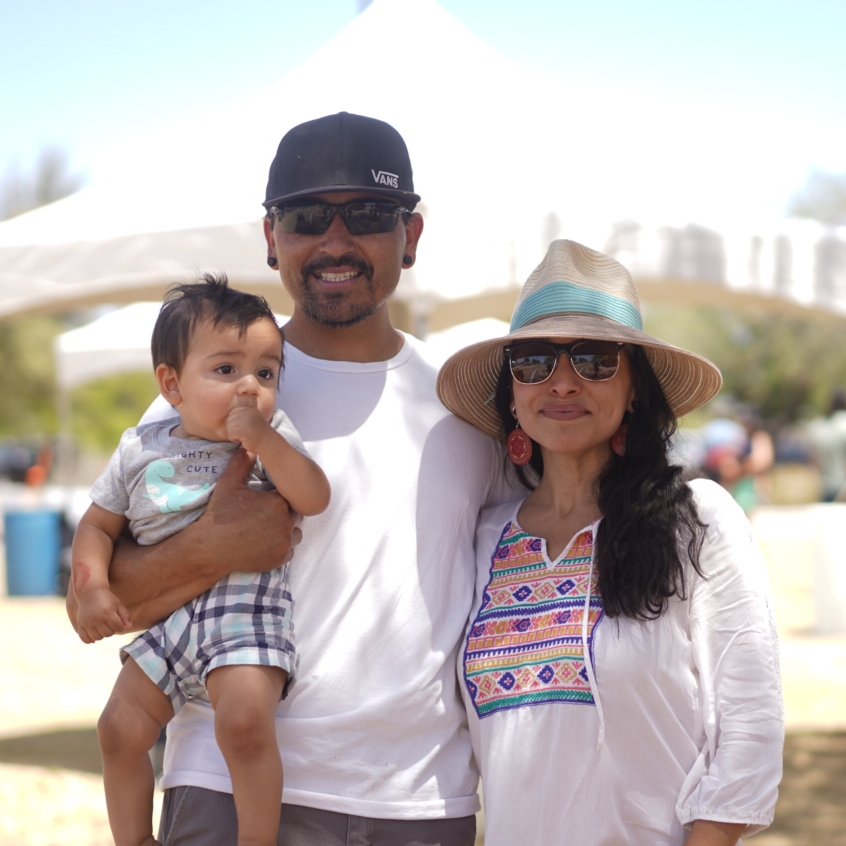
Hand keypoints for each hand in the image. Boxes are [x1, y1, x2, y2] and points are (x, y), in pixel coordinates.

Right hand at [76, 587, 131, 643]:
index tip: (118, 623)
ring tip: (102, 628)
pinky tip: (93, 636)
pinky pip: (84, 638)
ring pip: (97, 637)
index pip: (118, 628)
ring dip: (102, 635)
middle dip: (111, 630)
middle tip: (110, 624)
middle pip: (108, 634)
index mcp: (108, 613)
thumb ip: (125, 615)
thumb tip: (130, 626)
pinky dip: (89, 640)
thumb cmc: (107, 599)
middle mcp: (97, 619)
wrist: (90, 593)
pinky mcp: (80, 624)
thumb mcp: (118, 604)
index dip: (120, 627)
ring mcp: (87, 622)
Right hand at [200, 447, 301, 571]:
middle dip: (284, 513)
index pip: (290, 495)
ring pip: (295, 533)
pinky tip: (267, 542)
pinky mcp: (280, 559)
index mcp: (278, 502)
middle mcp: (286, 523)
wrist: (209, 548)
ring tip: (268, 528)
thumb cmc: (219, 515)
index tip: (267, 499)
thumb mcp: (228, 484)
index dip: (279, 497)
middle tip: (265, 514)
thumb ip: (241, 463)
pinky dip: (282, 547)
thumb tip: (248, 447)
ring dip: (287, 530)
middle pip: (295, 514)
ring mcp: (285, 543)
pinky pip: (290, 550)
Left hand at [225, 401, 270, 454]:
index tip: (247, 427)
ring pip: (229, 428)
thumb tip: (229, 417)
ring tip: (246, 435)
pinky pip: (230, 435)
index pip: (232, 414)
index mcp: (248, 408)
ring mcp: (243, 420)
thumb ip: (243, 415)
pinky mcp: (241, 429)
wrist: (268, 443)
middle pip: (229, 421)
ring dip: (235, 435)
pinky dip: (235, 440)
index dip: (237, 424)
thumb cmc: (260, 434)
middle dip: (235, 429)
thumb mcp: (252, 419)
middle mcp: (246, 412)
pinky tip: (245, 439)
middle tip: (247, 432)